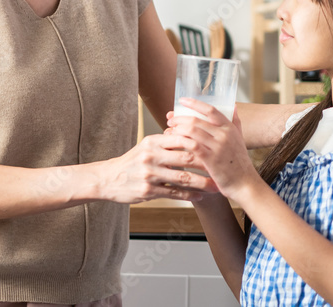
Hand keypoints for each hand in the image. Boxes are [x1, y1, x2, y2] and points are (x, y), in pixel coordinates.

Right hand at [97, 133, 218, 203]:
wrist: (109, 178)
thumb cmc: (132, 161)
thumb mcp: (146, 146)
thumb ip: (166, 142)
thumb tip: (191, 136)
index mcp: (153, 141)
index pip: (182, 138)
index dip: (202, 143)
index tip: (217, 147)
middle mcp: (151, 155)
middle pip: (186, 158)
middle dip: (207, 164)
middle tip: (222, 168)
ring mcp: (149, 174)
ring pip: (183, 178)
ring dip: (203, 183)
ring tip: (216, 186)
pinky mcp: (148, 190)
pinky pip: (174, 193)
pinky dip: (189, 195)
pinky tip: (200, 196)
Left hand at [168, 98, 262, 200]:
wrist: (246, 185)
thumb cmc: (240, 163)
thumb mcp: (240, 139)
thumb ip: (235, 122)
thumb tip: (233, 105)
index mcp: (230, 128)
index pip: (210, 109)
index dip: (194, 103)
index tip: (181, 100)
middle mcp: (224, 135)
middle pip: (196, 120)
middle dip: (179, 119)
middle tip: (170, 121)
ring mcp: (218, 147)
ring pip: (192, 131)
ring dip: (177, 130)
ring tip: (170, 131)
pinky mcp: (211, 160)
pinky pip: (191, 146)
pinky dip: (181, 142)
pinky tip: (174, 143)